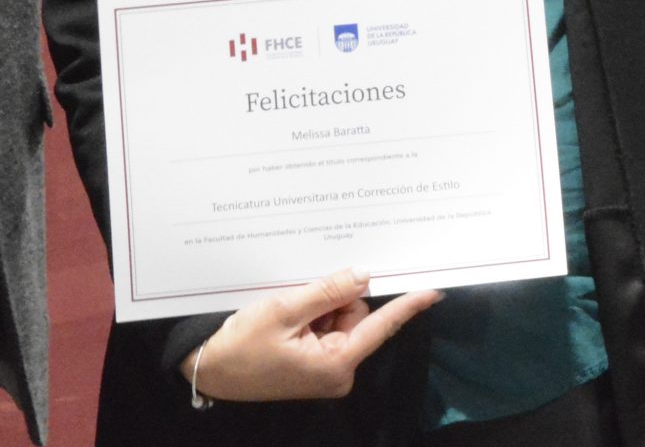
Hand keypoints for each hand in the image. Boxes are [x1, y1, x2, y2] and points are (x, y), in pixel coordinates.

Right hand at [181, 267, 440, 402]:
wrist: (210, 368)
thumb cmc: (242, 346)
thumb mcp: (284, 310)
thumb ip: (327, 291)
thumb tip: (363, 276)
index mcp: (336, 364)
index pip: (380, 326)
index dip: (407, 305)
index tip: (434, 290)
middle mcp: (338, 369)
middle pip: (357, 314)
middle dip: (336, 297)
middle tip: (301, 297)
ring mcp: (326, 366)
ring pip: (341, 315)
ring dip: (321, 303)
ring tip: (288, 309)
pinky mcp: (315, 361)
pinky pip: (327, 324)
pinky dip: (314, 312)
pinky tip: (289, 313)